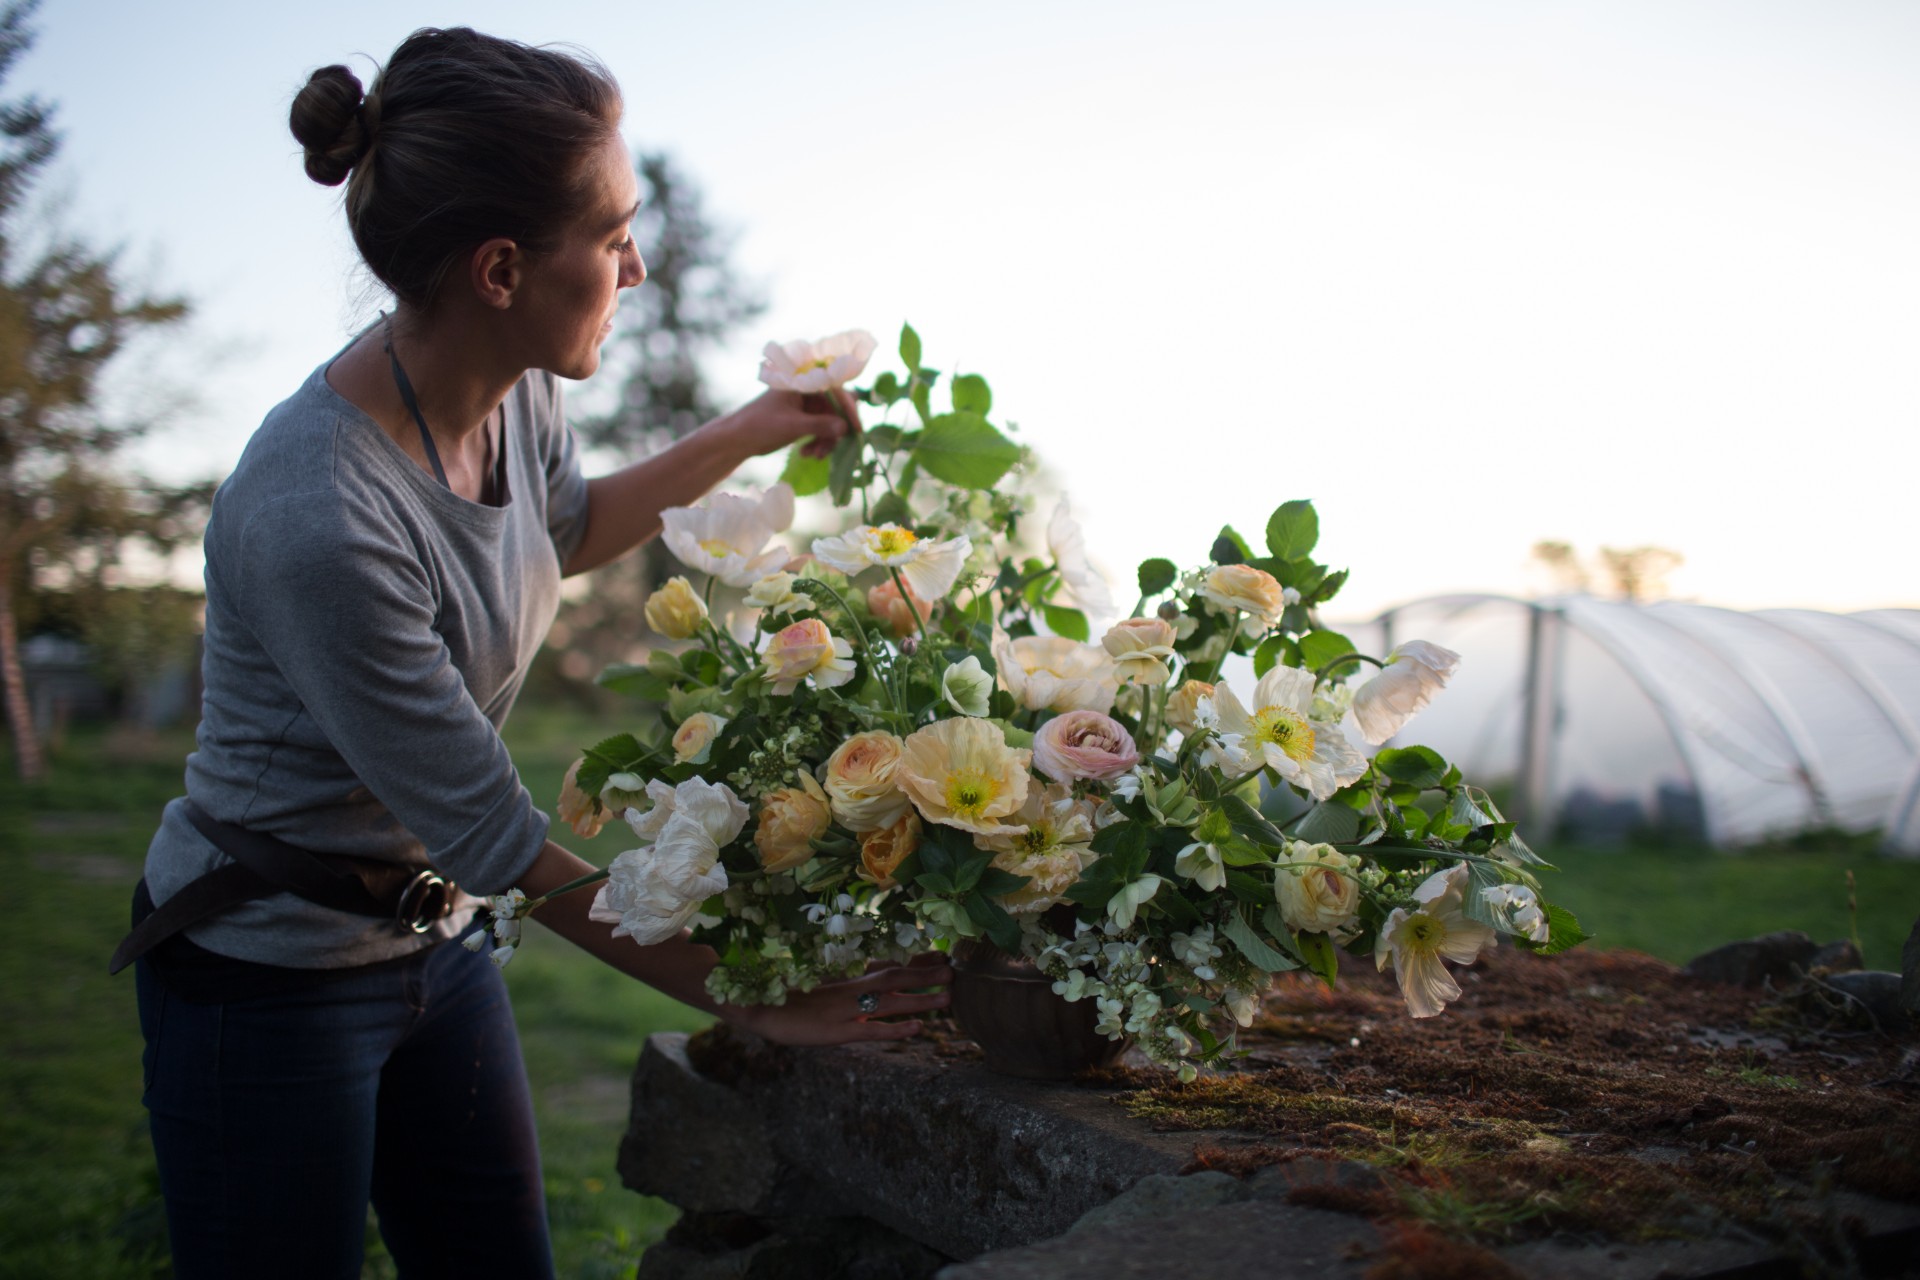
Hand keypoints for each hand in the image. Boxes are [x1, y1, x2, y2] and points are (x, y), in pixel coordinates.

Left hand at [723, 386, 861, 460]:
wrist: (738, 439)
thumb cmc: (760, 425)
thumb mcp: (792, 425)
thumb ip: (820, 425)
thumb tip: (845, 428)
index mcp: (802, 382)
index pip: (835, 389)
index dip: (848, 408)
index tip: (855, 429)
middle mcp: (807, 391)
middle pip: (835, 408)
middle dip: (834, 430)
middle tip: (830, 448)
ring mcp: (806, 406)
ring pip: (830, 422)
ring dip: (826, 440)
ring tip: (814, 455)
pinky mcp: (803, 420)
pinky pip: (821, 430)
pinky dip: (817, 443)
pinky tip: (806, 454)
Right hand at [730, 952, 952, 1045]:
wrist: (757, 1010)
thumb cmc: (790, 1003)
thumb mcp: (822, 993)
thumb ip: (848, 989)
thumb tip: (872, 983)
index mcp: (846, 982)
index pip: (886, 967)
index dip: (914, 964)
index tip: (941, 958)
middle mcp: (849, 991)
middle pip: (893, 978)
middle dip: (924, 976)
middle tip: (954, 971)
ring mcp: (844, 1010)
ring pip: (889, 1002)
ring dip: (920, 999)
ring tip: (947, 998)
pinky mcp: (836, 1031)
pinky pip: (871, 1030)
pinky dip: (895, 1029)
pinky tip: (917, 1029)